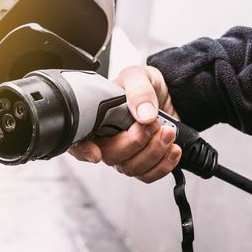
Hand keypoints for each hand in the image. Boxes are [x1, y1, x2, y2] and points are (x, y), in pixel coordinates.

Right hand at [69, 65, 181, 182]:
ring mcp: (125, 153)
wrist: (169, 93)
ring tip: (169, 132)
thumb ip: (138, 91)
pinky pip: (148, 175)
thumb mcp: (139, 76)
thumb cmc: (144, 83)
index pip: (78, 141)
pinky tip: (173, 149)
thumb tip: (144, 115)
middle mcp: (107, 139)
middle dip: (135, 143)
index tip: (96, 153)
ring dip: (154, 152)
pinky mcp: (143, 162)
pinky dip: (164, 165)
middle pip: (111, 156)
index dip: (82, 151)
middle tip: (154, 124)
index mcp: (96, 118)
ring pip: (131, 168)